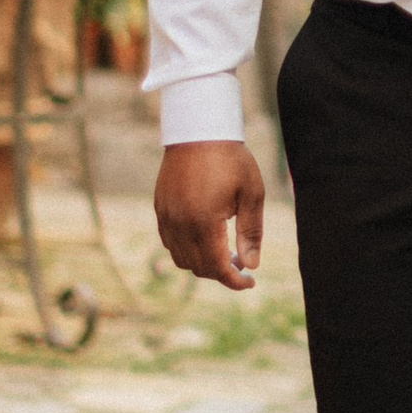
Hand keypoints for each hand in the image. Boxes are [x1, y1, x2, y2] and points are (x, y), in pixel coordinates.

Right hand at [155, 139, 265, 285]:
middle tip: (242, 264)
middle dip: (222, 273)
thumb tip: (250, 265)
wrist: (199, 129)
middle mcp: (180, 224)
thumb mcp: (251, 194)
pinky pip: (170, 243)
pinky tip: (205, 238)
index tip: (250, 283)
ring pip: (181, 259)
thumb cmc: (231, 159)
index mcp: (204, 222)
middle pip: (198, 268)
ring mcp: (166, 217)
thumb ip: (251, 232)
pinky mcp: (160, 208)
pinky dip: (187, 250)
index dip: (234, 281)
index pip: (217, 268)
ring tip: (225, 252)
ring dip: (203, 264)